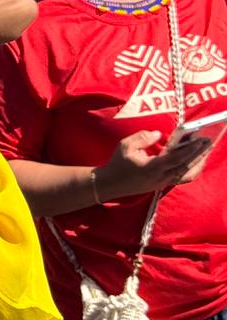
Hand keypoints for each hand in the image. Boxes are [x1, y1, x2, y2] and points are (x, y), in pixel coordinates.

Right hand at [96, 129, 210, 201]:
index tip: (201, 140)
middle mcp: (161, 177)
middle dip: (199, 154)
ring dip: (198, 162)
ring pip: (187, 174)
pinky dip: (192, 169)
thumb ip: (142, 138)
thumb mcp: (125, 146)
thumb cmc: (117, 163)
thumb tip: (158, 134)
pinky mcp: (163, 184)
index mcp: (152, 167)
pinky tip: (196, 161)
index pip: (176, 159)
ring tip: (205, 150)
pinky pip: (183, 178)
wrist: (110, 184)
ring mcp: (163, 182)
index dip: (191, 150)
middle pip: (186, 166)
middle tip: (209, 141)